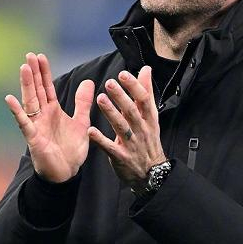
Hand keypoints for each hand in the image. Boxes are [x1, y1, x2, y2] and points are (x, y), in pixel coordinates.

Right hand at [5, 52, 94, 182]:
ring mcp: (36, 126)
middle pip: (37, 90)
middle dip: (34, 73)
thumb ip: (82, 103)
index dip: (44, 72)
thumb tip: (87, 82)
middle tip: (29, 55)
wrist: (67, 173)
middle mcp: (42, 116)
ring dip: (26, 85)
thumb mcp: (81, 122)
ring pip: (30, 102)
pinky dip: (17, 112)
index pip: (47, 87)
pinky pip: (24, 123)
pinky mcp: (33, 138)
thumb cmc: (70, 150)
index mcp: (53, 111)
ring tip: (23, 68)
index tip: (40, 56)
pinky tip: (10, 99)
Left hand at [88, 65, 166, 186]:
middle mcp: (141, 130)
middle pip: (132, 111)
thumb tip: (146, 70)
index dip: (134, 87)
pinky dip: (101, 140)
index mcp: (148, 119)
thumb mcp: (151, 117)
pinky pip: (110, 148)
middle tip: (109, 83)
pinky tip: (91, 131)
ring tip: (100, 99)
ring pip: (121, 127)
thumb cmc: (148, 141)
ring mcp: (132, 144)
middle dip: (121, 97)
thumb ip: (146, 92)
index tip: (123, 75)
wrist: (152, 173)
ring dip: (111, 113)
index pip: (143, 100)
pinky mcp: (121, 157)